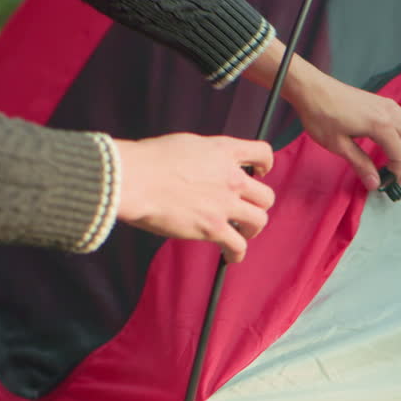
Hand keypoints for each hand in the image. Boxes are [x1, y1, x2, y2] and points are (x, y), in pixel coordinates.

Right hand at [112, 133, 274, 262]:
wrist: (134, 179)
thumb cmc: (148, 161)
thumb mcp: (185, 144)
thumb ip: (205, 156)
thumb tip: (205, 167)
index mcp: (223, 151)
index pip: (263, 153)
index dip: (265, 165)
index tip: (259, 173)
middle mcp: (231, 177)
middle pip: (266, 195)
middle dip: (258, 204)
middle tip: (245, 211)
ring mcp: (224, 203)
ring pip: (259, 220)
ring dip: (252, 229)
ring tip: (242, 233)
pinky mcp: (213, 227)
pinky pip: (238, 246)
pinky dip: (236, 253)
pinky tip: (230, 256)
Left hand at [289, 74, 400, 191]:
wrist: (312, 88)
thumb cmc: (321, 116)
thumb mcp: (339, 145)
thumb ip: (360, 164)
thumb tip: (375, 184)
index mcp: (381, 125)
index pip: (400, 155)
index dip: (396, 173)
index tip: (387, 185)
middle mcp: (390, 114)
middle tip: (400, 180)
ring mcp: (387, 105)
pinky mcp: (382, 101)